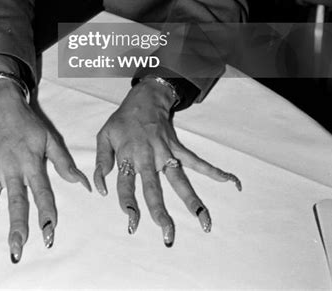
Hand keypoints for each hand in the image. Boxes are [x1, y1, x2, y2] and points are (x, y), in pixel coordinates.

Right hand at [0, 80, 90, 261]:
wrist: (2, 104)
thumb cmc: (28, 124)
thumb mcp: (49, 139)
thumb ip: (64, 163)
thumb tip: (83, 184)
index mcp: (32, 162)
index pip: (42, 191)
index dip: (46, 211)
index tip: (49, 232)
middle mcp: (12, 168)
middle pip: (15, 201)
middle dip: (16, 226)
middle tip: (16, 249)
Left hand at [94, 78, 240, 245]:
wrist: (145, 98)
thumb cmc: (122, 121)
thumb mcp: (104, 136)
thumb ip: (101, 163)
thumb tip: (102, 190)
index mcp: (128, 155)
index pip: (125, 184)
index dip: (128, 203)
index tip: (132, 222)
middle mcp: (148, 157)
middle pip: (154, 188)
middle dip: (160, 212)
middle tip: (168, 234)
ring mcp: (165, 153)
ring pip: (180, 180)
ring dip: (192, 200)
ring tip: (205, 222)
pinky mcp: (177, 148)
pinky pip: (197, 162)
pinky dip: (214, 171)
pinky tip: (230, 181)